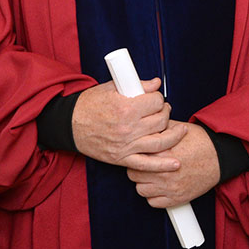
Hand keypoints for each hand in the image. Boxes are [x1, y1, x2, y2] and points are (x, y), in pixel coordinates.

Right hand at [72, 78, 187, 168]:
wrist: (69, 124)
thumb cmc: (89, 104)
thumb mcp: (111, 88)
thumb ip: (136, 85)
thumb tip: (156, 84)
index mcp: (125, 107)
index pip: (156, 102)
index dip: (158, 98)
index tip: (155, 99)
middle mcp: (128, 127)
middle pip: (161, 120)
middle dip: (165, 112)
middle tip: (163, 110)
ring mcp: (126, 145)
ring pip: (160, 141)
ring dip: (174, 135)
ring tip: (179, 131)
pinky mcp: (122, 158)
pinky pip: (147, 164)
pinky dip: (163, 165)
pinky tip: (176, 163)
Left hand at [126, 121, 219, 208]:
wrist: (220, 157)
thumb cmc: (201, 142)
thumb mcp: (179, 128)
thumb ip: (159, 129)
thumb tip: (144, 127)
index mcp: (163, 152)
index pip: (135, 156)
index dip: (134, 154)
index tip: (137, 153)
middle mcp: (164, 171)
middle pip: (133, 174)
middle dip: (137, 168)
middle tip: (144, 164)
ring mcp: (170, 187)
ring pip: (140, 190)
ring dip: (143, 183)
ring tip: (151, 176)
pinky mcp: (176, 198)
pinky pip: (153, 203)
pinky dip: (153, 196)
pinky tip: (158, 187)